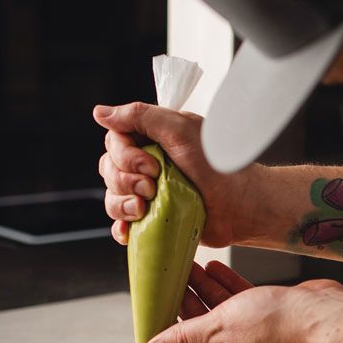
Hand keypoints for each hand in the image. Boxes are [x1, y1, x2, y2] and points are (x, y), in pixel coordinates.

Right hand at [93, 102, 256, 246]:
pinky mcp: (154, 217)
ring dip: (123, 203)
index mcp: (154, 138)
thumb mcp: (181, 130)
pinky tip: (130, 229)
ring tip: (147, 206)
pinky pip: (123, 223)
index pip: (114, 140)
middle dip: (127, 180)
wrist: (241, 206)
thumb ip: (141, 116)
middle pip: (109, 169)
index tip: (152, 165)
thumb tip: (100, 113)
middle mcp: (148, 163)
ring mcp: (150, 192)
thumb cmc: (220, 167)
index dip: (124, 155)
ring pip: (112, 196)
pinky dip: (122, 227)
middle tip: (154, 184)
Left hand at [144, 260, 342, 342]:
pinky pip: (240, 300)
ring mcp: (253, 332)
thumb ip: (184, 337)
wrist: (320, 315)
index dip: (166, 329)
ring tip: (190, 267)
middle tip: (170, 279)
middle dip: (185, 301)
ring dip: (204, 289)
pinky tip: (217, 268)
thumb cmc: (274, 324)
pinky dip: (227, 284)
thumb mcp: (218, 327)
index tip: (155, 306)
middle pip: (200, 326)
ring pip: (220, 310)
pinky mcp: (268, 315)